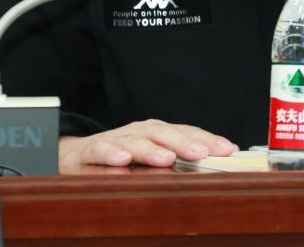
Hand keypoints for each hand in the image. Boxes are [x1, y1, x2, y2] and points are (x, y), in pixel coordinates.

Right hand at [57, 120, 236, 173]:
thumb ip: (176, 164)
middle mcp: (139, 132)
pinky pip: (101, 150)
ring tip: (167, 158)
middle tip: (202, 152)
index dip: (207, 140)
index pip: (186, 133)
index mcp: (157, 133)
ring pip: (135, 141)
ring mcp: (116, 140)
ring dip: (151, 149)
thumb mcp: (150, 161)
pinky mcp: (90, 151)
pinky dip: (111, 154)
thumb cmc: (120, 158)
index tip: (228, 150)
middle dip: (184, 142)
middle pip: (164, 133)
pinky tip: (122, 160)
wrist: (74, 155)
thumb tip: (213, 171)